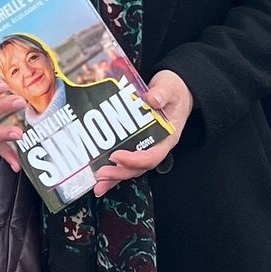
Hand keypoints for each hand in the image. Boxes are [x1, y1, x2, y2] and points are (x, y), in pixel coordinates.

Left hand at [92, 70, 191, 195]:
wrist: (173, 90)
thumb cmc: (173, 90)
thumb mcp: (170, 87)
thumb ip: (163, 92)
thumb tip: (153, 99)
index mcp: (167, 137)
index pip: (152, 156)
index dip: (134, 159)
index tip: (117, 156)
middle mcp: (156, 147)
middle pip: (138, 167)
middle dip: (119, 173)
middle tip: (101, 174)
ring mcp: (145, 148)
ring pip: (130, 169)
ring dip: (113, 178)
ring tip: (97, 184)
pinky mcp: (134, 145)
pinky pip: (123, 162)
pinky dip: (112, 171)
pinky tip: (97, 177)